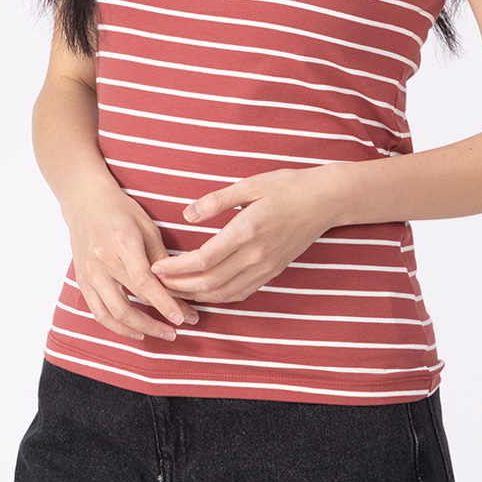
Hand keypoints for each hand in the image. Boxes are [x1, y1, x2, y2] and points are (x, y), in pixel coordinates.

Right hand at [63, 187, 200, 340]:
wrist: (84, 202)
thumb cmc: (122, 211)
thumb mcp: (148, 227)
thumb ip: (160, 258)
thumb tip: (178, 288)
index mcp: (122, 242)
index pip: (145, 282)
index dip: (165, 303)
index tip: (184, 317)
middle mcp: (102, 261)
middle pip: (130, 302)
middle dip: (158, 321)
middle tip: (179, 329)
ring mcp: (89, 273)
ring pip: (114, 314)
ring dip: (140, 329)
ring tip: (162, 333)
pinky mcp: (82, 282)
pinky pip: (99, 313)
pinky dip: (118, 327)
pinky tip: (136, 332)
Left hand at [149, 165, 345, 302]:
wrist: (325, 200)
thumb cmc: (288, 186)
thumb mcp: (251, 184)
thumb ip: (217, 200)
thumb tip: (186, 214)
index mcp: (247, 231)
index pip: (203, 259)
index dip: (176, 268)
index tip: (155, 266)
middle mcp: (256, 255)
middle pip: (210, 282)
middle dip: (179, 286)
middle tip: (156, 283)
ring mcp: (266, 267)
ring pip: (225, 293)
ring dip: (196, 296)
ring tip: (174, 291)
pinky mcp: (273, 271)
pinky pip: (241, 293)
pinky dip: (219, 297)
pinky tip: (204, 292)